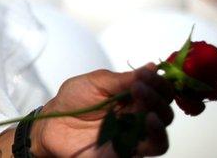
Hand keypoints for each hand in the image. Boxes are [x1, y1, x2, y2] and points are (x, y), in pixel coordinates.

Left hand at [30, 64, 175, 157]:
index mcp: (133, 97)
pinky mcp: (125, 151)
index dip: (159, 82)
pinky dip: (155, 135)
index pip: (159, 91)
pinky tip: (146, 121)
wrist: (52, 122)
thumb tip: (152, 67)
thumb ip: (124, 79)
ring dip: (159, 117)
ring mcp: (132, 135)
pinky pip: (150, 148)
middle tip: (140, 87)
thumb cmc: (73, 99)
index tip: (148, 74)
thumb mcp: (97, 82)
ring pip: (161, 133)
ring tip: (147, 108)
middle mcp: (137, 116)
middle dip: (157, 96)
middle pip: (164, 110)